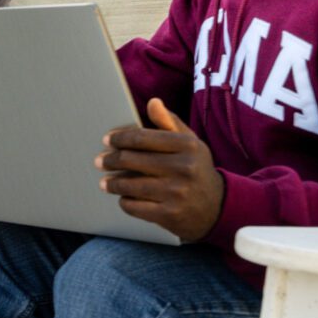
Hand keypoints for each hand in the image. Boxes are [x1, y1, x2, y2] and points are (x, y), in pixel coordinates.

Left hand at [99, 98, 224, 241]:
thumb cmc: (196, 168)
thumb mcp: (190, 143)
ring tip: (105, 182)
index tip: (107, 140)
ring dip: (112, 183)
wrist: (218, 206)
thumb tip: (153, 102)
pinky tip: (123, 197)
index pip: (142, 138)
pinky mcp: (169, 215)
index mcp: (187, 146)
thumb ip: (169, 122)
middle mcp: (184, 168)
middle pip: (132, 160)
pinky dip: (125, 201)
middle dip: (110, 160)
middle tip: (100, 161)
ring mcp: (176, 193)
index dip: (120, 138)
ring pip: (130, 185)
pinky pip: (135, 206)